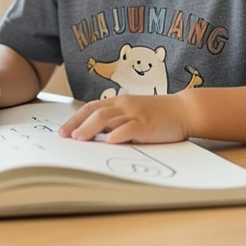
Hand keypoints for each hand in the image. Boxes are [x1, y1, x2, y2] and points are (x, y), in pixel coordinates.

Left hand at [58, 94, 192, 143]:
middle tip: (65, 137)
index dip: (75, 119)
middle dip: (77, 125)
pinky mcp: (147, 124)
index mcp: (119, 102)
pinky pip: (130, 128)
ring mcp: (135, 114)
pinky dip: (118, 134)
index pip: (91, 108)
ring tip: (79, 140)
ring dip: (90, 129)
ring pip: (108, 119)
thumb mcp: (133, 113)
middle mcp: (124, 105)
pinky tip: (109, 142)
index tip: (62, 131)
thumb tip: (94, 136)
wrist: (184, 110)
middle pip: (95, 113)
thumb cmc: (157, 114)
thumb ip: (115, 121)